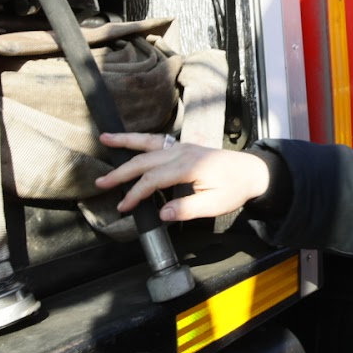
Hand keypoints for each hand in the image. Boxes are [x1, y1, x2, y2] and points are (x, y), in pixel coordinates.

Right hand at [96, 131, 270, 221]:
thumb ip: (188, 208)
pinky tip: (127, 140)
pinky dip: (139, 139)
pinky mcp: (182, 146)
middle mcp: (182, 152)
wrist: (252, 171)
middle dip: (121, 172)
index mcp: (189, 166)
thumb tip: (162, 214)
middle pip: (145, 160)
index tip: (123, 207)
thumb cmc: (235, 188)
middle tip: (100, 182)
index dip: (136, 194)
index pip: (153, 179)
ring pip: (148, 142)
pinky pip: (157, 140)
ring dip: (125, 141)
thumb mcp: (215, 204)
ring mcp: (182, 146)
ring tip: (104, 138)